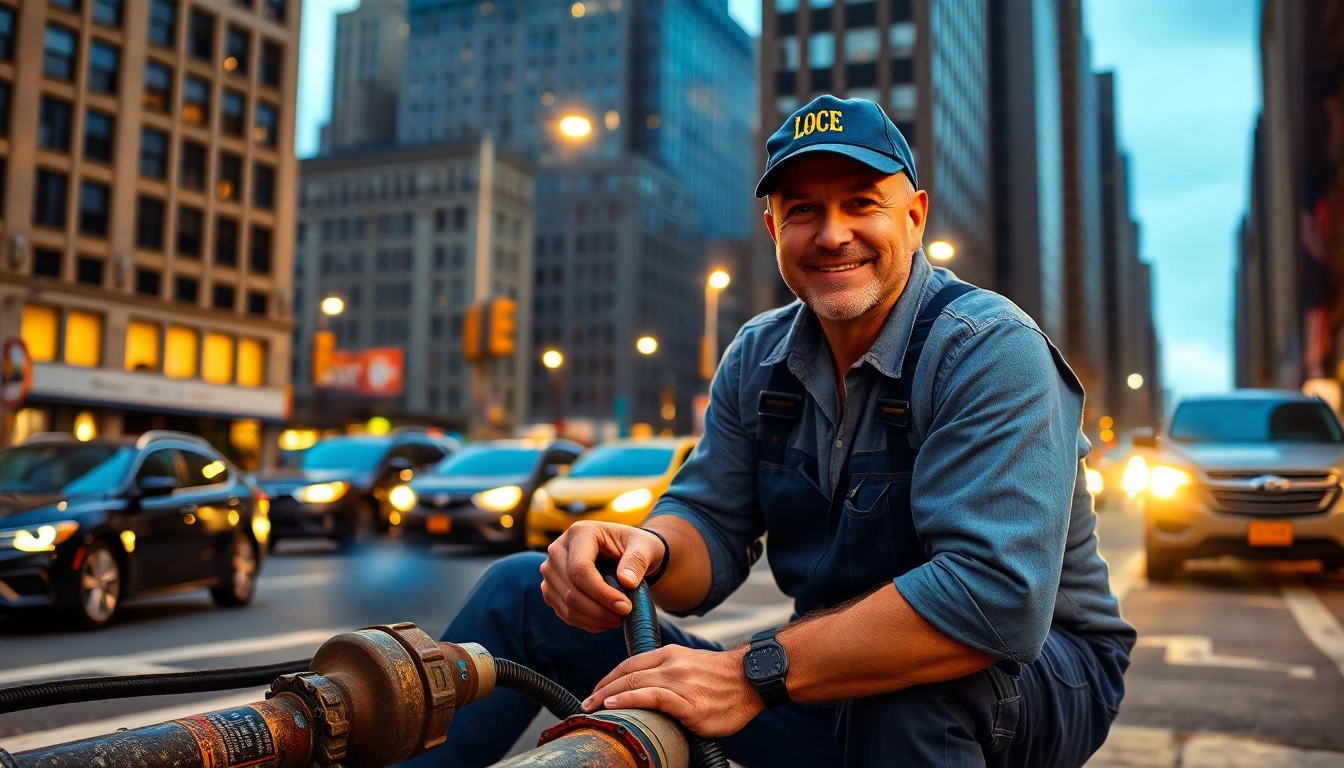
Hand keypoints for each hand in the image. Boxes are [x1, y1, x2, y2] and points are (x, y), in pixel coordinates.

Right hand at [540, 521, 665, 632]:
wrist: (624, 553)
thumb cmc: (635, 547)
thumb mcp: (645, 546)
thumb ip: (638, 560)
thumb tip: (627, 582)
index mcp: (579, 533)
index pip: (581, 569)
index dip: (602, 593)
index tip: (626, 607)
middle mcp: (557, 549)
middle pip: (571, 590)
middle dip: (599, 610)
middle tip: (624, 616)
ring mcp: (550, 571)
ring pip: (566, 605)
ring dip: (594, 619)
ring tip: (618, 619)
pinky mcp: (550, 589)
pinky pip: (564, 613)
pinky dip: (586, 622)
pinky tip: (605, 621)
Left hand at [583, 645, 764, 737]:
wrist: (754, 680)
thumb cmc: (725, 680)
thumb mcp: (693, 665)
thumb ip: (669, 673)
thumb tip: (647, 689)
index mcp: (672, 654)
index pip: (630, 664)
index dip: (609, 678)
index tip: (596, 692)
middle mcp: (673, 664)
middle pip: (627, 673)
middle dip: (602, 689)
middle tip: (586, 704)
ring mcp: (680, 682)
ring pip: (634, 683)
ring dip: (608, 697)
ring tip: (593, 709)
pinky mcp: (689, 703)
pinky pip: (652, 698)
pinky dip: (629, 699)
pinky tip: (616, 705)